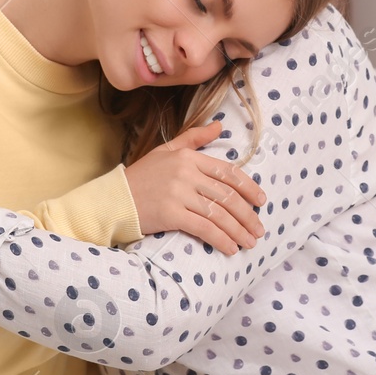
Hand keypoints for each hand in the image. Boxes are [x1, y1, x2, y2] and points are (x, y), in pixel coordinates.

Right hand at [124, 120, 266, 254]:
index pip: (228, 172)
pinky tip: (230, 248)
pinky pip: (204, 228)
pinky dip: (220, 239)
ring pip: (219, 214)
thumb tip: (220, 126)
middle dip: (247, 215)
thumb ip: (194, 138)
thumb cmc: (141, 177)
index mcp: (188, 157)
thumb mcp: (166, 151)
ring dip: (238, 231)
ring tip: (249, 242)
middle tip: (258, 229)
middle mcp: (186, 173)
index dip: (249, 188)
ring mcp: (179, 194)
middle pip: (227, 196)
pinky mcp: (171, 214)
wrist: (113, 199)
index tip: (262, 201)